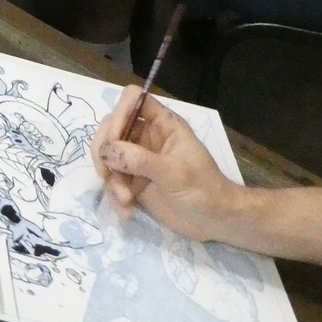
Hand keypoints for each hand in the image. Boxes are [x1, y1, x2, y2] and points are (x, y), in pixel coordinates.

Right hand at [90, 84, 251, 244]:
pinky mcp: (134, 180)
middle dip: (106, 152)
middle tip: (107, 175)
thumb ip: (139, 160)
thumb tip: (106, 150)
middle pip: (112, 127)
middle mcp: (147, 136)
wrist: (215, 221)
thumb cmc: (204, 190)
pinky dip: (114, 195)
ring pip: (108, 156)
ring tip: (124, 201)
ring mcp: (138, 158)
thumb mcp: (174, 173)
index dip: (119, 113)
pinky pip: (112, 180)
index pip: (133, 99)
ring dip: (111, 180)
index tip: (114, 140)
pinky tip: (126, 210)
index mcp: (163, 124)